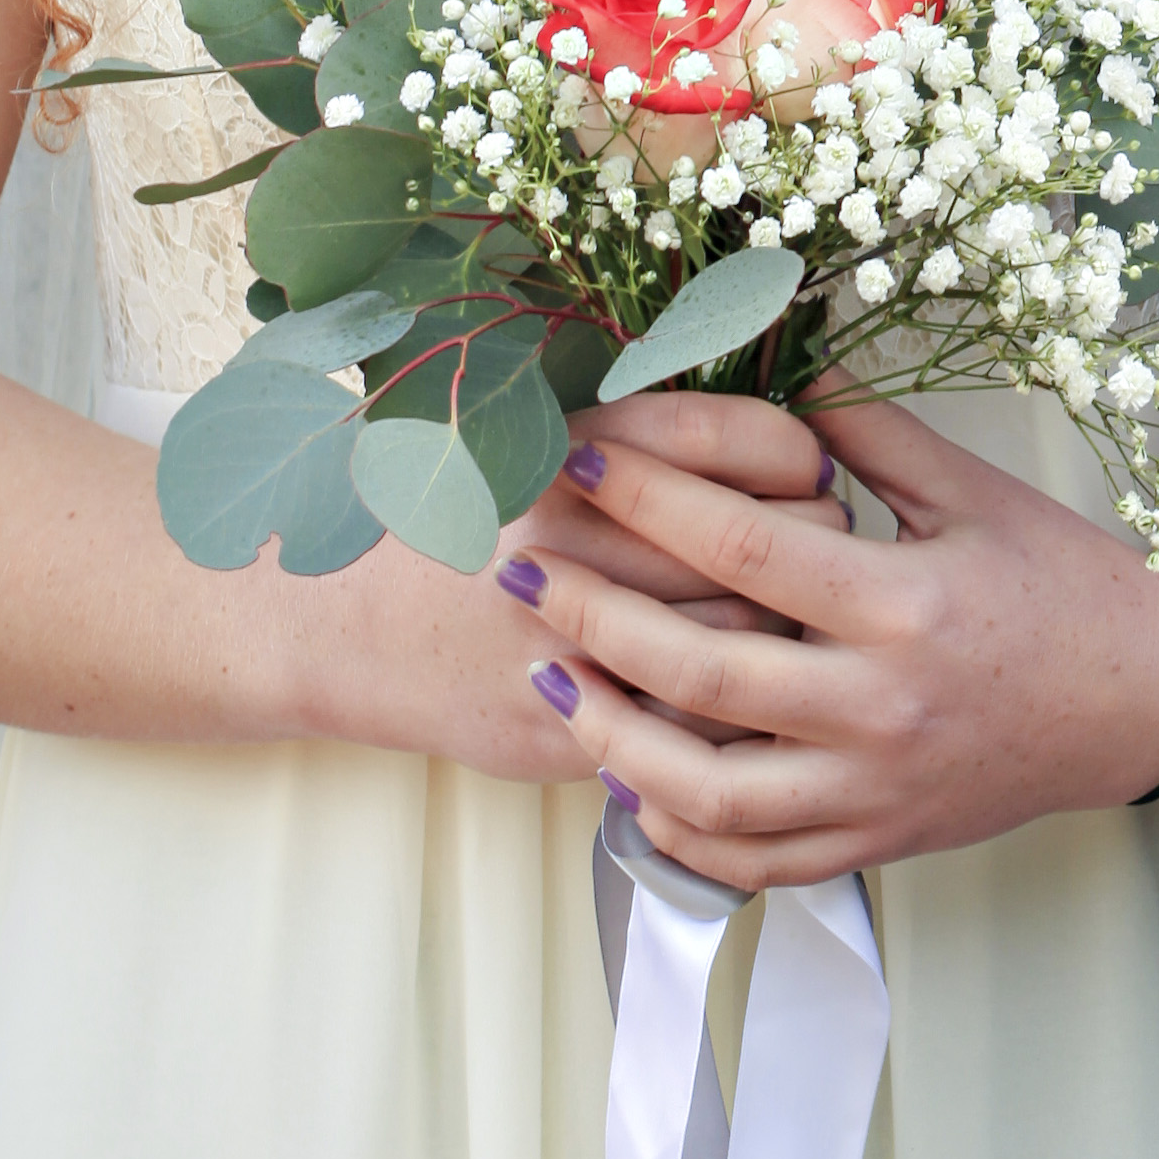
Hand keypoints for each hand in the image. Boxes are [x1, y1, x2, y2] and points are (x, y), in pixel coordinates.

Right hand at [279, 420, 848, 782]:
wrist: (336, 618)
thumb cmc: (454, 515)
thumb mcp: (532, 437)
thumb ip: (643, 430)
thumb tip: (791, 431)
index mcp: (566, 450)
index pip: (741, 439)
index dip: (798, 454)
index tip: (814, 468)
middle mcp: (568, 539)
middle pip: (764, 542)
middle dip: (812, 543)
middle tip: (822, 545)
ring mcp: (562, 640)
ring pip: (747, 640)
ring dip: (791, 630)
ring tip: (799, 615)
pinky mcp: (561, 724)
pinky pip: (695, 729)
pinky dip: (742, 712)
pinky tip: (753, 690)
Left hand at [501, 387, 1158, 888]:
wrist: (1145, 702)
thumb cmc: (1063, 585)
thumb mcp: (974, 492)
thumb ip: (869, 436)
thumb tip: (774, 371)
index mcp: (905, 602)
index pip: (741, 542)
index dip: (642, 497)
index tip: (576, 460)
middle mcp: (882, 705)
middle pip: (700, 668)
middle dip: (589, 614)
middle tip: (519, 568)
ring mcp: (877, 786)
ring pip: (708, 788)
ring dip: (611, 735)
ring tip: (549, 678)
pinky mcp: (880, 840)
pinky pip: (755, 859)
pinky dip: (679, 829)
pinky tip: (628, 780)